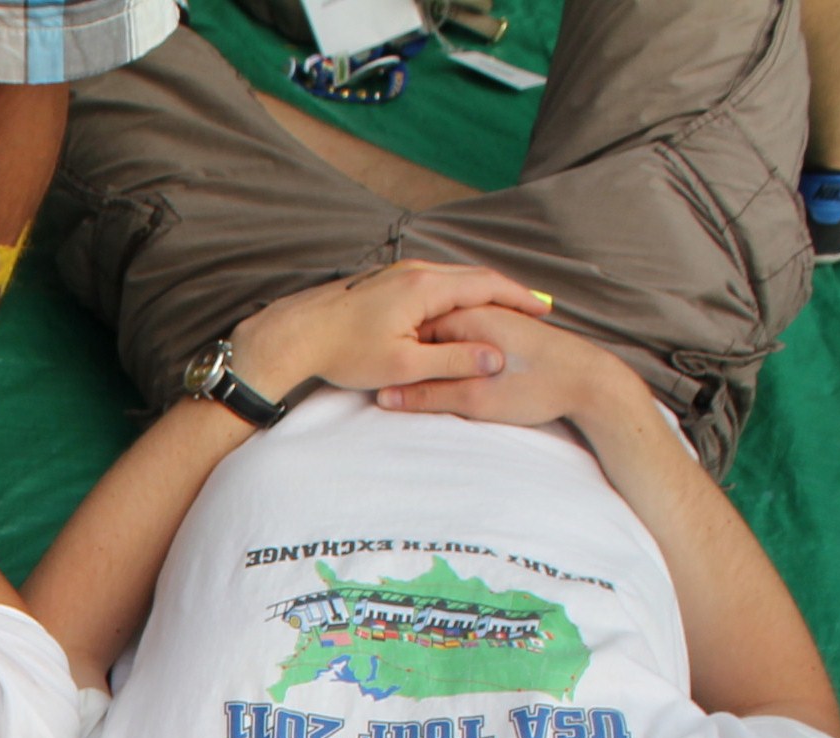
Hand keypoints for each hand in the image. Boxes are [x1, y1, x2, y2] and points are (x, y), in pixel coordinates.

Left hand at [225, 261, 551, 405]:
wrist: (294, 334)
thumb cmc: (345, 351)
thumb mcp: (403, 365)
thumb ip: (452, 361)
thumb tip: (494, 358)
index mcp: (426, 287)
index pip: (488, 285)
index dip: (520, 297)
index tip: (544, 310)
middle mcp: (416, 270)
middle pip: (474, 275)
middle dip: (507, 291)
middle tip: (535, 306)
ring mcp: (399, 272)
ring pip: (453, 277)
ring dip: (481, 292)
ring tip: (506, 309)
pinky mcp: (386, 280)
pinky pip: (434, 281)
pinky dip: (457, 293)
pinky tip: (461, 310)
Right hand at [366, 302, 646, 434]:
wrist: (593, 382)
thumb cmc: (537, 388)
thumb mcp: (474, 399)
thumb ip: (427, 396)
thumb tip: (385, 398)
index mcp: (467, 318)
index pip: (413, 333)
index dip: (397, 359)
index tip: (384, 381)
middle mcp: (480, 310)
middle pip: (431, 333)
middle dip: (416, 360)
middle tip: (401, 390)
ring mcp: (496, 318)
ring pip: (451, 339)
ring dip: (438, 362)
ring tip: (432, 388)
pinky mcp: (510, 332)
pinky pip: (470, 342)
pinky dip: (459, 359)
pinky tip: (461, 379)